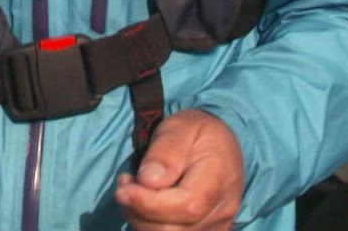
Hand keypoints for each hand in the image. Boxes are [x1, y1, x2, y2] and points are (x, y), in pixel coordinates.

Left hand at [113, 109, 244, 229]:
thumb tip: (149, 181)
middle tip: (124, 184)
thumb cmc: (196, 132)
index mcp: (220, 177)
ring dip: (141, 219)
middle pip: (174, 229)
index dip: (150, 203)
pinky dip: (150, 225)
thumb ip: (166, 152)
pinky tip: (144, 205)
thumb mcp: (180, 127)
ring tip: (133, 190)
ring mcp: (216, 225)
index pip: (187, 206)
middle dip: (138, 211)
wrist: (219, 144)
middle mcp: (223, 209)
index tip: (124, 189)